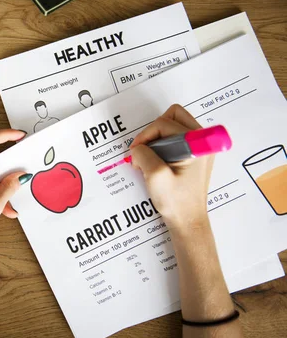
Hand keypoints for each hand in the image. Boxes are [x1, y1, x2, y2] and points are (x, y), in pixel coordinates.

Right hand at [130, 104, 213, 229]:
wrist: (188, 221)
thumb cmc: (176, 201)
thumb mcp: (155, 176)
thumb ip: (144, 154)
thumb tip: (138, 147)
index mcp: (198, 144)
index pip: (165, 124)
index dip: (146, 135)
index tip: (135, 152)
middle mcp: (202, 141)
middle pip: (173, 117)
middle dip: (153, 132)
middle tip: (144, 152)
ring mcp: (200, 147)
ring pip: (173, 126)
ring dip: (157, 139)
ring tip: (149, 159)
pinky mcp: (194, 155)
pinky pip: (175, 138)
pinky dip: (162, 146)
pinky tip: (156, 163)